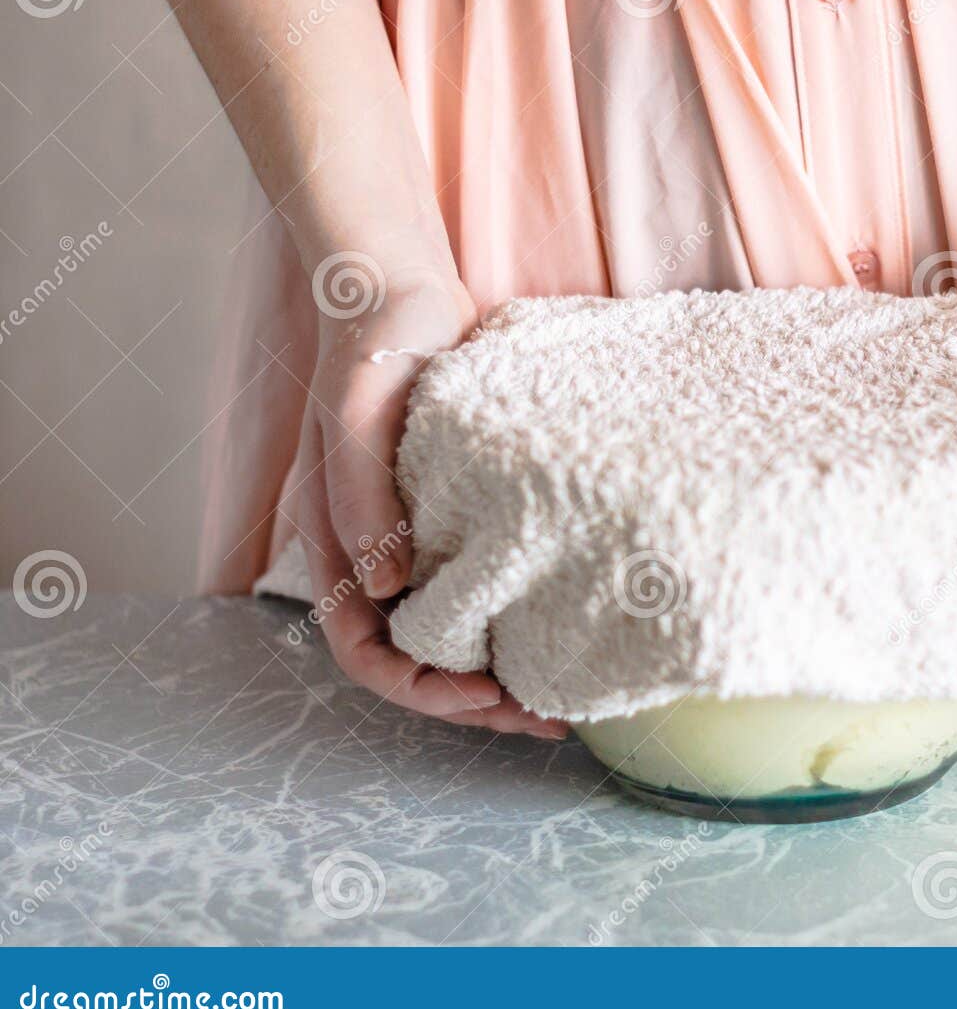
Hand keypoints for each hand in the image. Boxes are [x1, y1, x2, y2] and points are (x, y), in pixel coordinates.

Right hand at [295, 258, 567, 736]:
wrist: (404, 288)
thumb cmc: (373, 343)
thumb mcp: (357, 412)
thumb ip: (361, 495)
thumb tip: (389, 584)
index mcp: (336, 542)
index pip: (364, 651)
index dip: (420, 688)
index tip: (487, 695)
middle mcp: (376, 552)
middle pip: (417, 659)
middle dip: (476, 701)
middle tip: (551, 720)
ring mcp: (418, 536)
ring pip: (454, 632)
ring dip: (502, 670)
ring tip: (568, 695)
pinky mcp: (460, 514)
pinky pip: (484, 585)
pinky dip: (518, 616)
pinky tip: (566, 624)